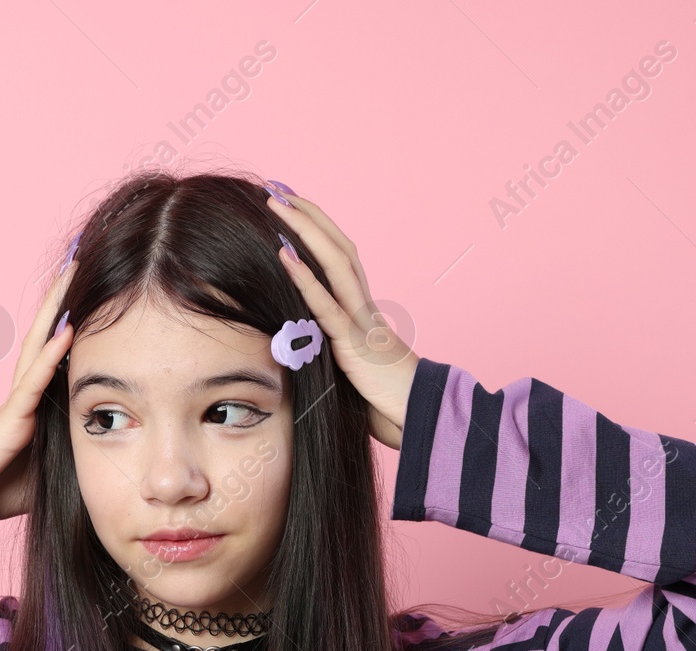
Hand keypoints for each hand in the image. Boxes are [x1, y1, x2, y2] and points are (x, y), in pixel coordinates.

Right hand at [0, 260, 76, 521]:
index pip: (58, 349)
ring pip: (39, 344)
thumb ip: (79, 443)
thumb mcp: (57, 460)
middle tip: (79, 261)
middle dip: (63, 298)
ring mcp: (18, 400)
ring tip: (72, 276)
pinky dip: (51, 355)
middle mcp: (25, 389)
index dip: (73, 319)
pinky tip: (66, 331)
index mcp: (36, 398)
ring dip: (57, 311)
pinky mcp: (12, 417)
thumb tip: (116, 441)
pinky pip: (34, 382)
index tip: (94, 290)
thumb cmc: (9, 485)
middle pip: (47, 333)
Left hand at [265, 190, 419, 449]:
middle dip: (307, 214)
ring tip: (277, 204)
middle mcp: (363, 305)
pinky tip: (283, 254)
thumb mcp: (352, 367)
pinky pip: (326, 304)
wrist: (417, 419)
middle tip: (278, 186)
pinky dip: (303, 277)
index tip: (291, 203)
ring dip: (304, 230)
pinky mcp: (353, 343)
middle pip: (337, 246)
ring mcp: (360, 321)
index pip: (338, 257)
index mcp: (363, 309)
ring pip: (333, 263)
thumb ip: (332, 347)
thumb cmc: (386, 400)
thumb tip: (303, 341)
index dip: (316, 228)